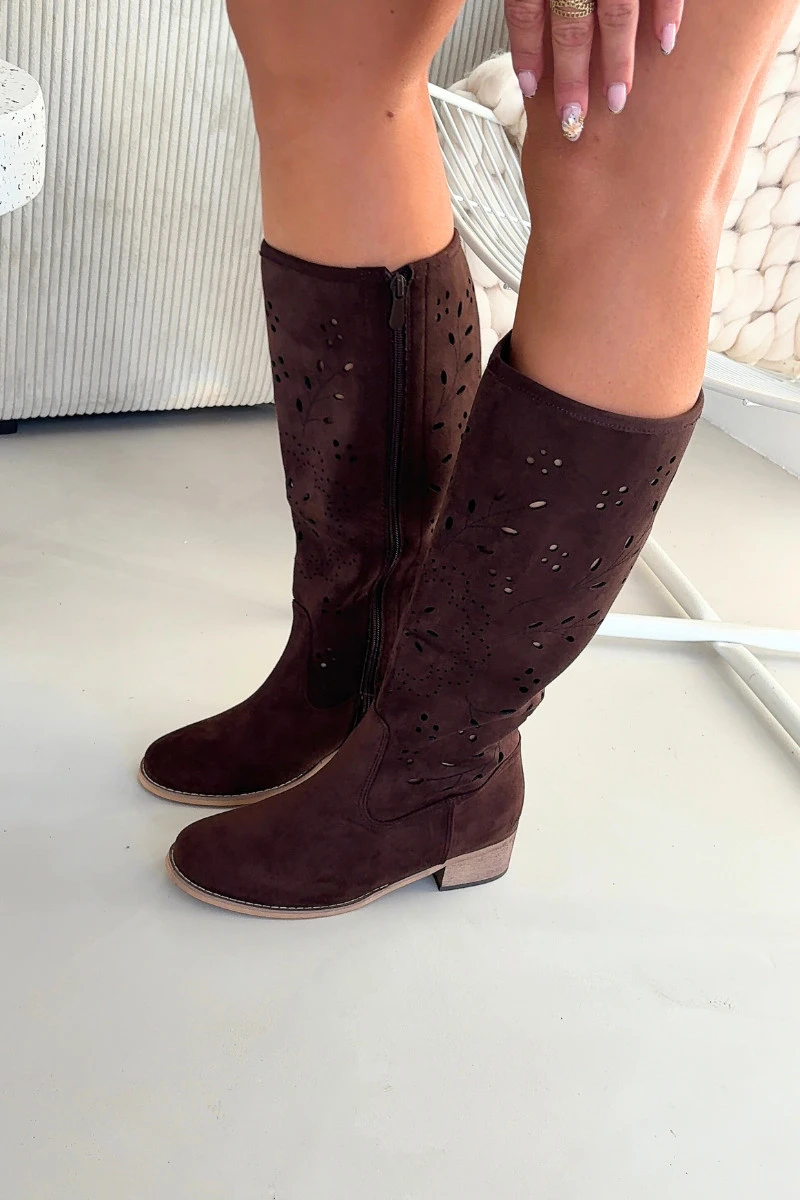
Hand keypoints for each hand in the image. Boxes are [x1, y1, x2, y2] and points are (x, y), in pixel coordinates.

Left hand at [506, 0, 683, 141]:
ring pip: (617, 15)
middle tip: (573, 121)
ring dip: (617, 62)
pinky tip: (665, 44)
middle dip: (572, 77)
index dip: (526, 53)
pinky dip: (667, 14)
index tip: (530, 88)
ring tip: (617, 101)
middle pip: (571, 26)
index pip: (525, 11)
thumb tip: (534, 17)